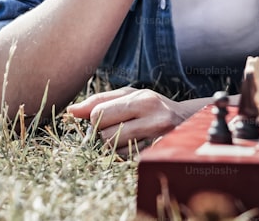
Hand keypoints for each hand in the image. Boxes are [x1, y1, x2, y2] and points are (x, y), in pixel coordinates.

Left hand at [65, 87, 199, 153]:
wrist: (187, 122)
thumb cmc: (152, 106)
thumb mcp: (129, 96)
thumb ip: (100, 100)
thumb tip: (71, 111)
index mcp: (143, 99)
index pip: (98, 114)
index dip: (95, 119)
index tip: (105, 118)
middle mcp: (154, 119)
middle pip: (105, 136)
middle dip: (104, 134)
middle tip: (118, 128)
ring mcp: (159, 141)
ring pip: (115, 152)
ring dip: (115, 147)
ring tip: (129, 137)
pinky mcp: (158, 158)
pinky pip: (127, 162)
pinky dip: (126, 156)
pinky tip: (136, 147)